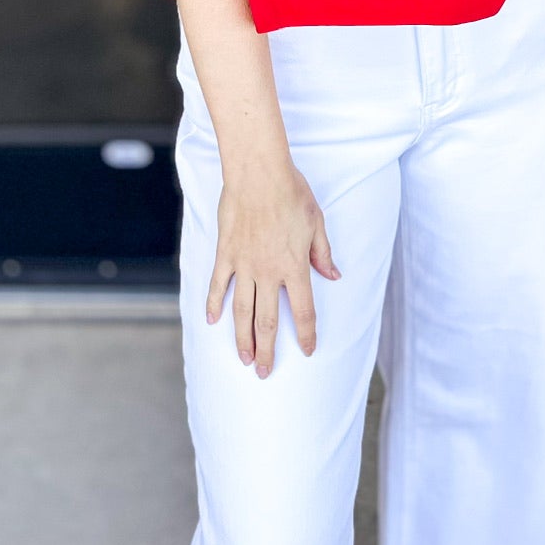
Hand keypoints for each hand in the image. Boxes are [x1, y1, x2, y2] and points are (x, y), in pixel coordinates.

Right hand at [206, 154, 339, 378]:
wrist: (259, 173)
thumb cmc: (291, 192)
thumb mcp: (317, 222)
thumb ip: (323, 253)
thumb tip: (334, 275)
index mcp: (295, 267)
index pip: (302, 312)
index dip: (305, 335)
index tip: (307, 350)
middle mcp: (268, 272)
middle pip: (267, 321)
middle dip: (267, 350)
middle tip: (263, 371)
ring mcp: (243, 265)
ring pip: (242, 311)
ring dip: (242, 337)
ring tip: (242, 358)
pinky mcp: (225, 254)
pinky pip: (217, 285)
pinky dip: (213, 304)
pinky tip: (211, 321)